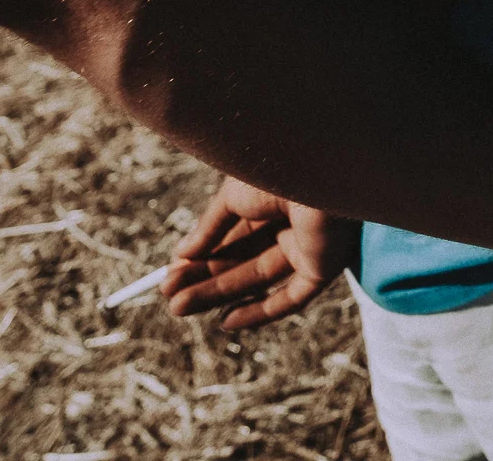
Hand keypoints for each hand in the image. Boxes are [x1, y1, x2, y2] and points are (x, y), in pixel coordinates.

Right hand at [164, 175, 348, 330]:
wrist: (318, 171)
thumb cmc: (277, 171)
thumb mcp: (233, 197)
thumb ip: (211, 228)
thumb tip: (182, 254)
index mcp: (270, 201)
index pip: (231, 237)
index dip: (201, 258)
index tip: (170, 276)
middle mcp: (289, 224)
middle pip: (241, 261)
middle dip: (204, 280)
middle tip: (170, 298)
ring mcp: (306, 247)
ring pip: (257, 280)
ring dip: (218, 295)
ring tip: (178, 308)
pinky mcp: (323, 267)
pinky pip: (290, 298)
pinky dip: (260, 312)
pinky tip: (226, 322)